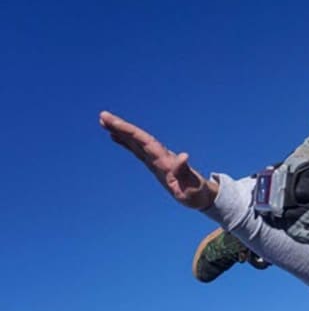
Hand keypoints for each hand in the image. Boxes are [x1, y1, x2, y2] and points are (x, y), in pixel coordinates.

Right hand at [99, 111, 216, 209]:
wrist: (203, 195)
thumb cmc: (196, 192)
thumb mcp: (191, 186)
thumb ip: (185, 172)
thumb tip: (184, 156)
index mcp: (165, 160)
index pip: (145, 141)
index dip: (130, 132)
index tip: (116, 123)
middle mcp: (160, 156)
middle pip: (138, 137)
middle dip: (121, 127)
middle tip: (103, 116)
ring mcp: (157, 159)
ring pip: (136, 141)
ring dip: (121, 131)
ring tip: (104, 121)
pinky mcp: (154, 164)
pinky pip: (137, 150)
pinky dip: (126, 142)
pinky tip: (115, 137)